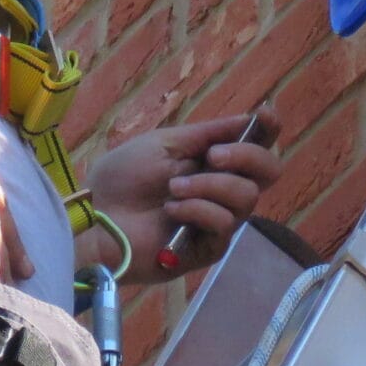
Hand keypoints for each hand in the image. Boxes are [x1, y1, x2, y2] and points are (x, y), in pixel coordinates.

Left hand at [85, 110, 283, 284]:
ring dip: (208, 186)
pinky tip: (172, 211)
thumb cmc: (123, 179)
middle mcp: (223, 191)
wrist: (96, 215)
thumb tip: (247, 119)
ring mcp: (218, 221)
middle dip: (246, 156)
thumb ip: (207, 134)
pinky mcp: (208, 249)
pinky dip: (197, 210)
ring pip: (246, 197)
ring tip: (173, 189)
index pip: (256, 147)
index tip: (264, 117)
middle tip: (213, 155)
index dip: (267, 131)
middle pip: (269, 171)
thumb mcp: (164, 145)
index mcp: (214, 163)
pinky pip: (223, 224)